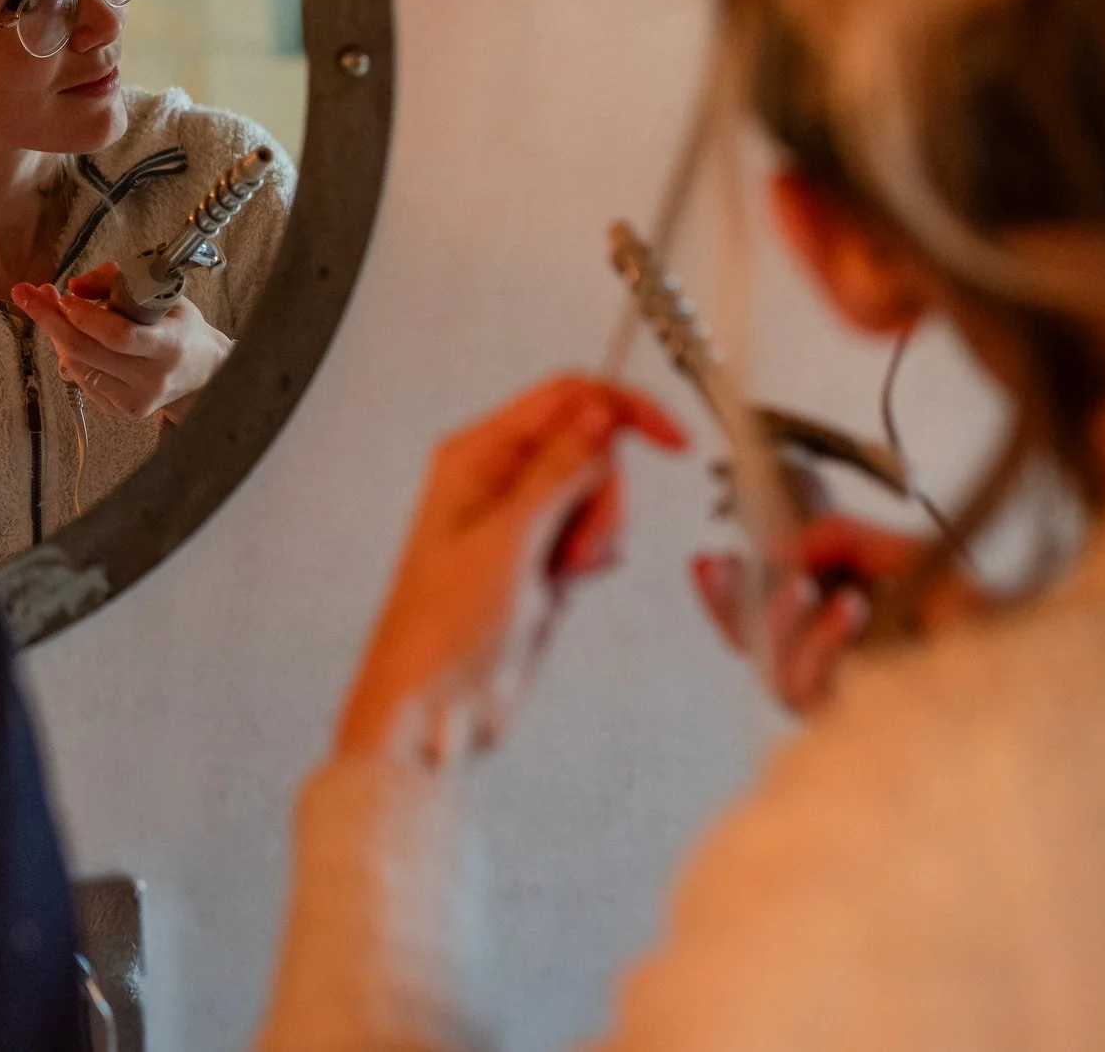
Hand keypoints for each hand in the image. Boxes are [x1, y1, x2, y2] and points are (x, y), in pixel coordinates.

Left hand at [9, 262, 231, 420]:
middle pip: (87, 352)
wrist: (203, 374)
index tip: (63, 296)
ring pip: (77, 365)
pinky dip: (69, 352)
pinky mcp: (121, 410)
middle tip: (27, 294)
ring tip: (48, 306)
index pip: (119, 336)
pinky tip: (69, 333)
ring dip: (56, 334)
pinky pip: (82, 378)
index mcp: (169, 346)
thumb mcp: (163, 295)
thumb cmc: (181, 328)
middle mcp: (151, 379)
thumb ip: (120, 283)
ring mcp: (134, 400)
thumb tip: (75, 286)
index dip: (85, 316)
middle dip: (51, 320)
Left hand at [336, 375, 685, 759]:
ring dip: (600, 529)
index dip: (622, 410)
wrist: (435, 706)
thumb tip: (598, 413)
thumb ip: (559, 471)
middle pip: (591, 445)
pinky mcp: (542, 557)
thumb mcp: (508, 539)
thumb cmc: (441, 630)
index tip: (670, 437)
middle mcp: (497, 480)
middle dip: (604, 492)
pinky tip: (568, 582)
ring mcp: (522, 520)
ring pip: (597, 491)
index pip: (565, 397)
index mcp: (475, 456)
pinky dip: (595, 553)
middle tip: (578, 542)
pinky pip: (592, 532)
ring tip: (564, 570)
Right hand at [691, 511, 987, 713]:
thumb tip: (783, 546)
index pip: (759, 629)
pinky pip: (819, 689)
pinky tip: (850, 608)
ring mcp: (848, 707)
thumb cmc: (980, 613)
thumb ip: (839, 539)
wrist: (1035, 651)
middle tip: (771, 567)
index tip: (706, 562)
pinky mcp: (862, 724)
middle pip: (757, 656)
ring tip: (810, 584)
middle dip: (749, 607)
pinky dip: (826, 643)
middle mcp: (837, 680)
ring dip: (788, 623)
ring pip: (779, 674)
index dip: (724, 599)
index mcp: (837, 643)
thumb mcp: (900, 554)